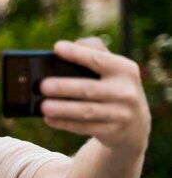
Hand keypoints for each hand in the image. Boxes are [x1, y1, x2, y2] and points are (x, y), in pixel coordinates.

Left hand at [40, 38, 150, 155]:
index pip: (98, 60)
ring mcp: (120, 114)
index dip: (77, 54)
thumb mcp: (113, 69)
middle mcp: (125, 91)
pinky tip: (49, 119)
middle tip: (43, 85)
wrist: (134, 124)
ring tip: (43, 106)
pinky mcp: (112, 132)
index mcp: (124, 70)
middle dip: (65, 87)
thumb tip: (75, 44)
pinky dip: (65, 123)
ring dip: (63, 109)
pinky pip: (85, 128)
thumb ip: (95, 51)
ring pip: (87, 111)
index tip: (57, 48)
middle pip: (90, 89)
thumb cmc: (114, 87)